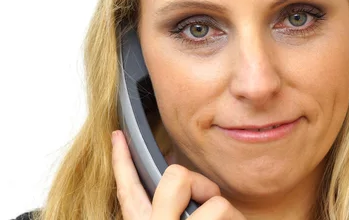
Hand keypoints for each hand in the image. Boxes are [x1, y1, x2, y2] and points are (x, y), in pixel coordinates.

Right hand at [111, 130, 245, 218]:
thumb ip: (170, 210)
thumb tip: (180, 184)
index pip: (129, 191)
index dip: (122, 161)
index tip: (118, 136)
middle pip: (176, 177)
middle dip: (201, 185)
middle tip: (208, 207)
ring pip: (216, 202)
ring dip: (227, 215)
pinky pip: (230, 214)